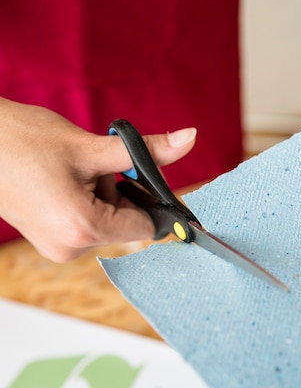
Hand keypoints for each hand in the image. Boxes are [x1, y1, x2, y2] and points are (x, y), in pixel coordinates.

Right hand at [0, 98, 195, 261]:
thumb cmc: (23, 140)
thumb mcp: (90, 146)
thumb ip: (145, 151)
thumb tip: (189, 139)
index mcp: (82, 228)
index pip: (145, 227)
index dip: (152, 199)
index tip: (142, 174)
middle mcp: (70, 248)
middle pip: (124, 223)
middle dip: (119, 192)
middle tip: (91, 165)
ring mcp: (57, 248)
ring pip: (105, 221)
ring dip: (101, 194)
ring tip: (69, 170)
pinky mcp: (48, 241)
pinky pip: (85, 224)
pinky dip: (85, 201)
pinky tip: (61, 180)